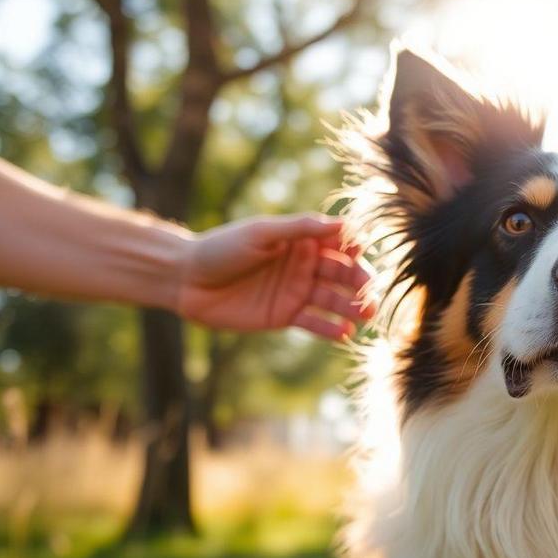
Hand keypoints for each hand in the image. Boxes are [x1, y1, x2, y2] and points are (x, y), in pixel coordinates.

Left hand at [175, 214, 374, 337]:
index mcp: (301, 239)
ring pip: (333, 299)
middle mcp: (304, 265)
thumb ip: (300, 229)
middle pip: (342, 274)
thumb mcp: (261, 233)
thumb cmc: (221, 248)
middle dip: (359, 283)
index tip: (362, 255)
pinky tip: (344, 335)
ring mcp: (296, 291)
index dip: (355, 249)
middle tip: (370, 295)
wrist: (187, 280)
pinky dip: (331, 329)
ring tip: (365, 316)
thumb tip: (342, 223)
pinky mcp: (285, 316)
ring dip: (352, 307)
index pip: (339, 243)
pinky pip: (315, 323)